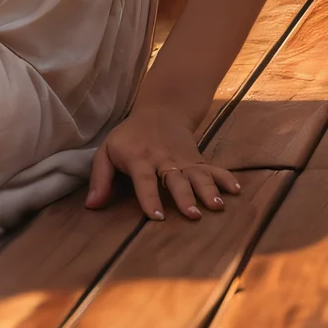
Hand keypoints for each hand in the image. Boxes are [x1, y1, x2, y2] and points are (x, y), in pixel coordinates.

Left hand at [86, 103, 240, 223]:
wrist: (160, 111)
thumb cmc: (129, 137)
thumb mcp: (107, 150)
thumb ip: (100, 178)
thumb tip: (92, 206)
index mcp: (139, 157)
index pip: (144, 179)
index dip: (150, 197)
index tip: (157, 216)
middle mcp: (163, 159)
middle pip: (175, 178)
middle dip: (184, 196)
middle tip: (193, 214)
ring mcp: (183, 159)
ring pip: (197, 175)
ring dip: (208, 190)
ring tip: (217, 206)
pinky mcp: (196, 160)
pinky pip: (212, 169)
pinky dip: (224, 178)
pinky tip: (235, 190)